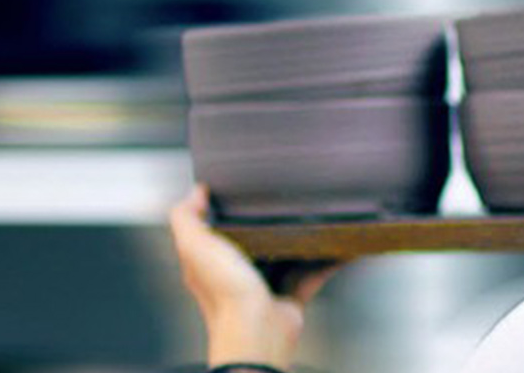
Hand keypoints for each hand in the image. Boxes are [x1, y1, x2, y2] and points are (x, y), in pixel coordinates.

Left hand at [169, 184, 344, 368]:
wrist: (257, 331)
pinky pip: (313, 274)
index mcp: (210, 264)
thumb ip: (186, 218)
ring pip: (283, 257)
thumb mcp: (194, 246)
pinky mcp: (291, 296)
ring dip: (297, 241)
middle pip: (251, 244)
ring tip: (311, 218)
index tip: (234, 192)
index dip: (219, 213)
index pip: (211, 234)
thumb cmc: (225, 294)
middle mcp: (237, 276)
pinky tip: (336, 246)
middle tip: (280, 201)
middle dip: (263, 225)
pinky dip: (327, 261)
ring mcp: (265, 287)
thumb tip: (195, 193)